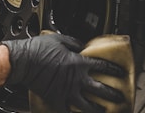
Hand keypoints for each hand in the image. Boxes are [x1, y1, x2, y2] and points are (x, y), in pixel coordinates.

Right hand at [2, 33, 124, 112]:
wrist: (24, 61)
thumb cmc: (40, 48)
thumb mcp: (59, 39)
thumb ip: (74, 43)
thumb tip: (82, 46)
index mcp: (78, 63)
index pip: (102, 66)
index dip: (113, 69)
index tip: (120, 72)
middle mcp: (76, 79)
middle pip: (100, 89)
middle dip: (112, 94)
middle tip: (120, 98)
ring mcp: (67, 92)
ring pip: (87, 106)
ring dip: (97, 109)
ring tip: (103, 111)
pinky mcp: (56, 100)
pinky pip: (67, 112)